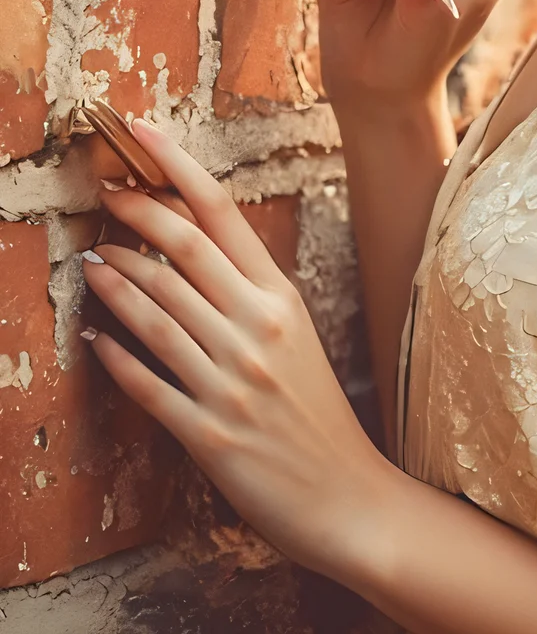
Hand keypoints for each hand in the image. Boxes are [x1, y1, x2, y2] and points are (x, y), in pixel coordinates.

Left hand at [82, 121, 377, 576]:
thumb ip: (250, 290)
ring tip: (90, 260)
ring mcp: (233, 382)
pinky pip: (150, 386)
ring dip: (116, 282)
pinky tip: (96, 340)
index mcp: (280, 298)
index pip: (221, 214)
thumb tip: (194, 244)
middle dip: (136, 213)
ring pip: (158, 314)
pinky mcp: (210, 434)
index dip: (176, 168)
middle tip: (103, 193)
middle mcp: (256, 330)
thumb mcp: (297, 333)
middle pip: (184, 251)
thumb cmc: (318, 412)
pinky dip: (118, 359)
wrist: (349, 497)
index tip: (140, 135)